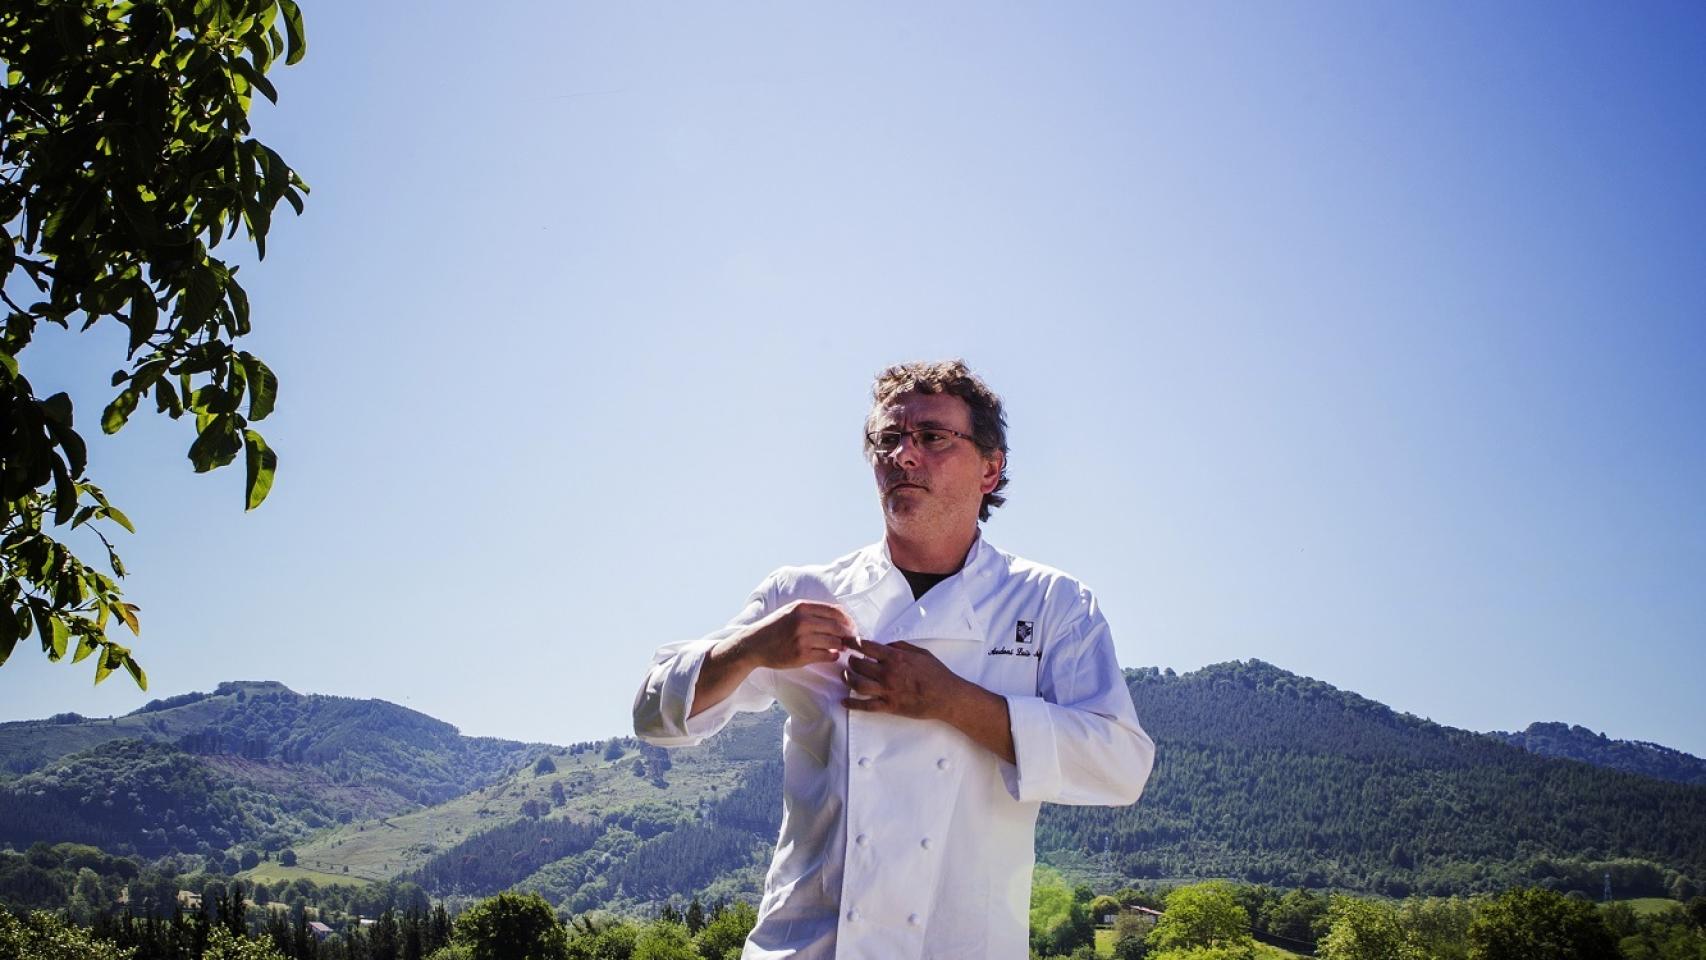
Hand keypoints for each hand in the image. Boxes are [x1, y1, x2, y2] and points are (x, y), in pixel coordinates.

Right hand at [733, 600, 856, 670]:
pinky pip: (826, 655)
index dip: (847, 619)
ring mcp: (802, 639)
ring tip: (841, 647)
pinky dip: (833, 656)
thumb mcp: (791, 611)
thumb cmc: (775, 627)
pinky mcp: (801, 655)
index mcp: (802, 607)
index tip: (851, 626)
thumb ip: (812, 611)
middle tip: (850, 639)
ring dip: (841, 646)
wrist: (755, 644)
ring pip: (834, 642)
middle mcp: (803, 621)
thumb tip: (840, 615)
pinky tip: (832, 655)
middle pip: (837, 627)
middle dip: (848, 634)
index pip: (835, 611)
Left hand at [841, 638, 962, 719]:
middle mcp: (888, 673)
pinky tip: (844, 701)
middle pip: (858, 665)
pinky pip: (866, 706)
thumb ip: (901, 646)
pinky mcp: (889, 706)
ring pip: (857, 684)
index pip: (867, 647)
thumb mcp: (921, 652)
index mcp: (895, 657)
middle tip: (850, 660)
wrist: (946, 696)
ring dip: (847, 679)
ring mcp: (887, 690)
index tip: (847, 641)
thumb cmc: (937, 673)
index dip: (853, 643)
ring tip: (846, 676)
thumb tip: (886, 643)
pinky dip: (852, 704)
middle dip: (850, 661)